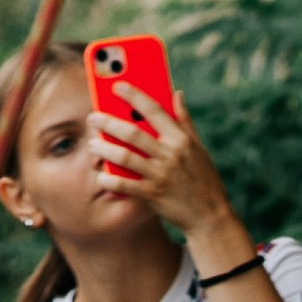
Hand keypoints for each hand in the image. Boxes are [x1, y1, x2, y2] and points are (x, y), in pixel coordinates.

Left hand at [91, 78, 242, 259]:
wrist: (209, 215)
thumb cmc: (203, 177)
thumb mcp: (198, 146)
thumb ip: (184, 119)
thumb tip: (176, 92)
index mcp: (180, 139)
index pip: (154, 110)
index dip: (134, 96)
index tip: (117, 86)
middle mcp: (170, 154)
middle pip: (133, 134)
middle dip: (109, 123)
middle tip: (93, 118)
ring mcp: (160, 175)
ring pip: (125, 157)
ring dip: (105, 149)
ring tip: (92, 144)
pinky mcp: (153, 195)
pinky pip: (126, 185)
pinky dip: (111, 180)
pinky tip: (101, 176)